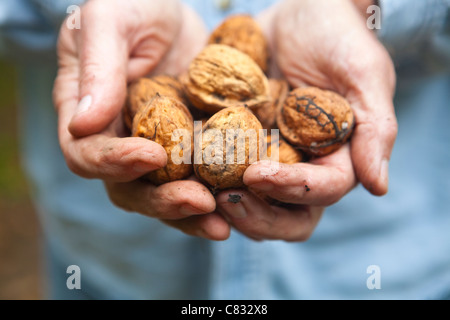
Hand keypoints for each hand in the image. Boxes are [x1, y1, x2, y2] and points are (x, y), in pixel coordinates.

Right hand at [53, 0, 229, 239]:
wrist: (174, 8)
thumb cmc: (133, 4)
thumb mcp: (110, 20)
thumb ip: (98, 67)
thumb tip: (84, 123)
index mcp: (88, 114)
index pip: (87, 154)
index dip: (114, 162)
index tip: (152, 155)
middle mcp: (119, 141)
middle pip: (128, 189)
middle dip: (162, 199)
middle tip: (199, 200)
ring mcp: (156, 149)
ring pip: (165, 194)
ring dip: (192, 212)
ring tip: (224, 222)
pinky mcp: (189, 150)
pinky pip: (199, 180)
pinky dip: (217, 194)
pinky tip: (242, 200)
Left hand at [215, 0, 396, 240]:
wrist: (296, 13)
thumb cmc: (336, 36)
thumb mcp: (364, 74)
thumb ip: (376, 129)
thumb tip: (378, 187)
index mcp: (336, 158)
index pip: (322, 190)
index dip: (293, 189)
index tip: (258, 174)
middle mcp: (301, 167)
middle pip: (287, 216)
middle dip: (258, 216)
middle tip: (225, 200)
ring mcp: (266, 160)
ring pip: (251, 205)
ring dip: (226, 207)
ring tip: (197, 192)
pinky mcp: (235, 146)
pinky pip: (217, 173)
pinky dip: (201, 179)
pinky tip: (179, 169)